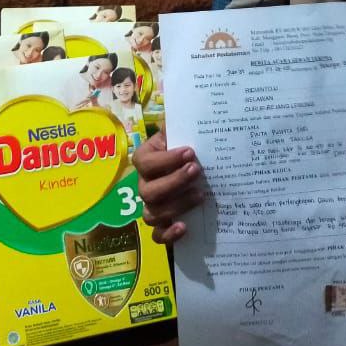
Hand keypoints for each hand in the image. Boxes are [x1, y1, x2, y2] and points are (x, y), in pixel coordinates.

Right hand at [133, 129, 204, 244]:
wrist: (195, 175)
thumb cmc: (187, 153)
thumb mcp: (184, 136)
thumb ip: (181, 125)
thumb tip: (184, 109)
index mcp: (146, 161)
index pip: (145, 162)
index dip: (166, 160)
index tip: (191, 152)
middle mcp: (145, 185)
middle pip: (148, 191)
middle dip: (173, 181)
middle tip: (197, 171)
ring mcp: (151, 208)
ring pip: (152, 213)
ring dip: (176, 205)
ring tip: (200, 195)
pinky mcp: (162, 227)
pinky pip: (157, 236)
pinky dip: (168, 234)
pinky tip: (184, 227)